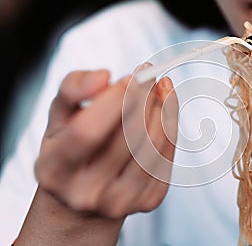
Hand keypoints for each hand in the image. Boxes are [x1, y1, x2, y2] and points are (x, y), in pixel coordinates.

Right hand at [35, 64, 177, 218]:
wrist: (82, 196)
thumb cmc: (70, 148)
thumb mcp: (59, 116)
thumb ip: (73, 89)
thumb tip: (103, 76)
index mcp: (55, 170)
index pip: (88, 130)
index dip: (114, 100)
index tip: (132, 76)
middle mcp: (86, 193)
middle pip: (127, 137)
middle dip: (143, 98)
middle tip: (149, 76)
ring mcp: (120, 202)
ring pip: (153, 146)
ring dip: (162, 110)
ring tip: (160, 89)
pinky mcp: (148, 202)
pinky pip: (167, 156)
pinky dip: (170, 126)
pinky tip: (165, 108)